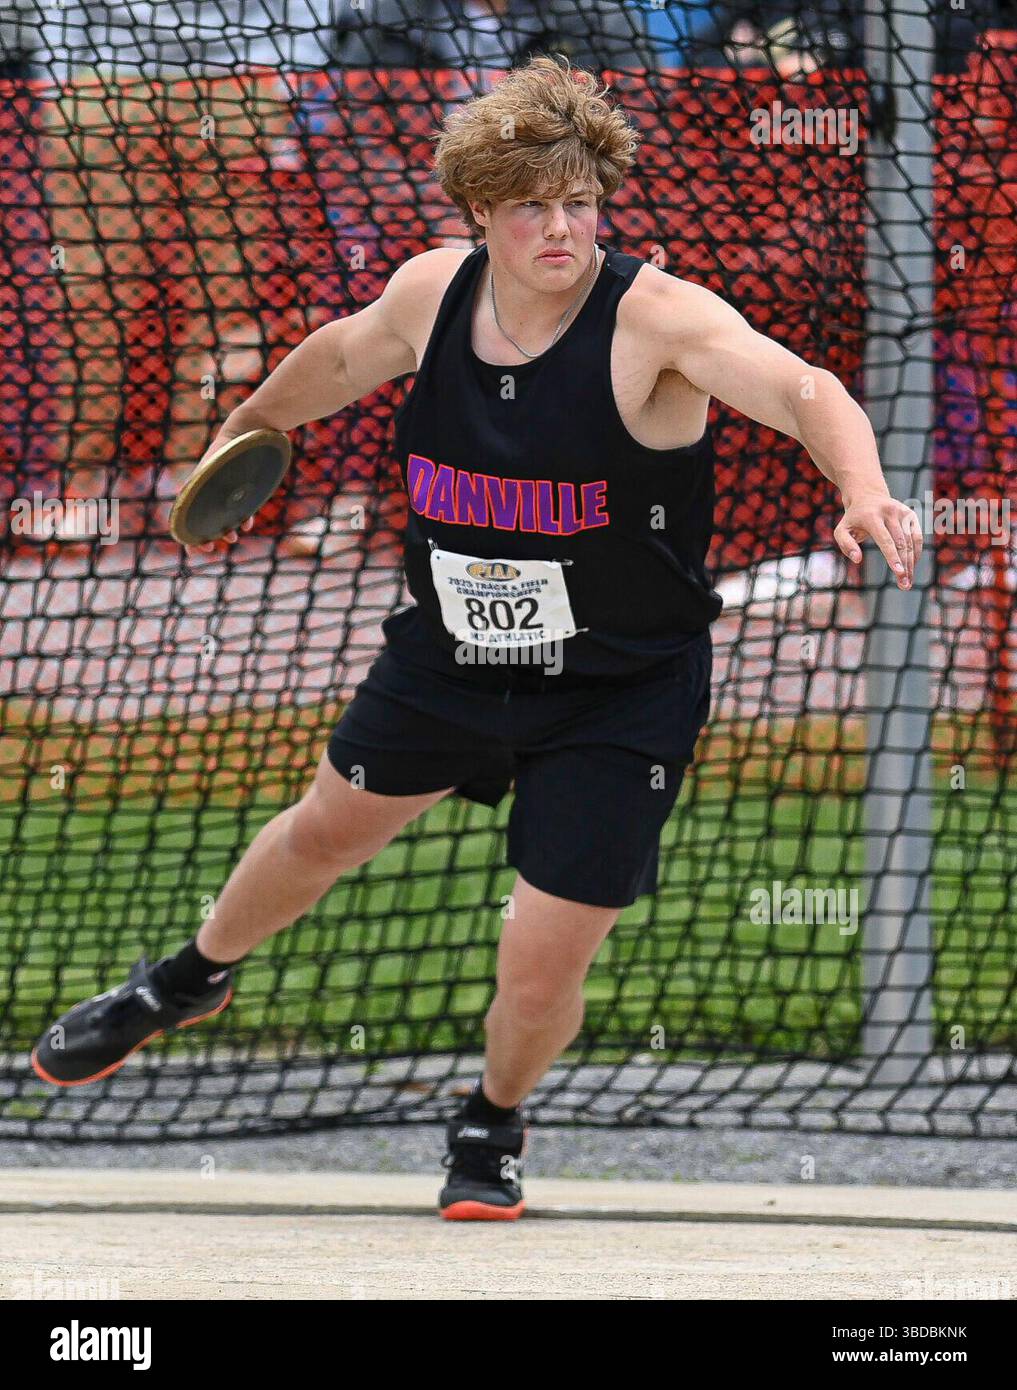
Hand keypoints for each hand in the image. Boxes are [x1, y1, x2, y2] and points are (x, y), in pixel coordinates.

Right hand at [181, 426, 257, 557]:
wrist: (250, 428)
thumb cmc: (228, 447)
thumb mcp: (212, 469)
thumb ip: (202, 488)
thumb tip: (188, 514)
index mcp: (197, 486)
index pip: (186, 516)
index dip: (188, 536)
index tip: (192, 550)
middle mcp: (210, 489)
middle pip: (204, 519)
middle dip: (205, 537)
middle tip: (211, 548)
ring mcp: (227, 489)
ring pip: (224, 516)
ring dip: (226, 531)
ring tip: (233, 539)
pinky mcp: (245, 487)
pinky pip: (243, 507)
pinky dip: (245, 518)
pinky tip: (247, 524)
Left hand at [834, 493, 922, 589]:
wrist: (867, 495)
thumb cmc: (853, 519)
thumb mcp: (841, 530)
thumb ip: (846, 545)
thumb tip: (857, 559)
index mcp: (871, 516)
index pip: (885, 540)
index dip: (892, 557)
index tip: (899, 572)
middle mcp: (889, 512)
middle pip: (901, 543)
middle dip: (904, 565)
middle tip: (905, 585)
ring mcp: (902, 512)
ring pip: (911, 541)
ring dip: (911, 563)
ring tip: (908, 581)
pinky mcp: (910, 514)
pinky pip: (917, 536)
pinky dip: (916, 552)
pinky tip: (912, 567)